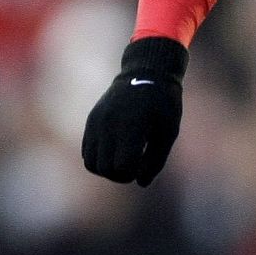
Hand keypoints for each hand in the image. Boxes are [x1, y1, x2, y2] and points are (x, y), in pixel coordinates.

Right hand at [81, 37, 188, 185]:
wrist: (146, 70)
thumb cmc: (164, 104)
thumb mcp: (168, 132)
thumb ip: (156, 160)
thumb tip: (140, 183)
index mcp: (132, 127)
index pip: (122, 167)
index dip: (133, 174)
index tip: (143, 165)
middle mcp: (110, 124)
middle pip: (105, 169)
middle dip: (120, 175)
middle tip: (134, 165)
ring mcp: (97, 122)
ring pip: (91, 163)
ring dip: (107, 169)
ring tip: (122, 160)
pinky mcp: (91, 120)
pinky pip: (87, 151)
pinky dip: (98, 158)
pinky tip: (114, 151)